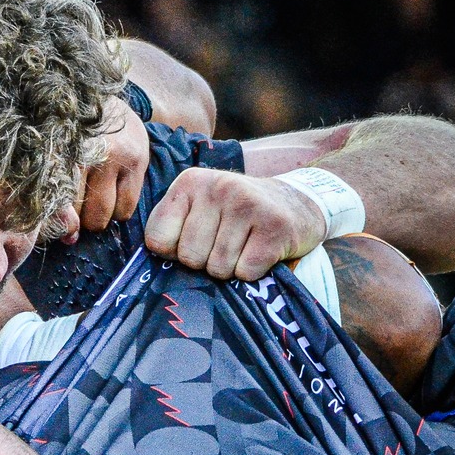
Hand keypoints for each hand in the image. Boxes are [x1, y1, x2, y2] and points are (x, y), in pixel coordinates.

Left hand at [50, 98, 150, 243]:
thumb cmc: (73, 138)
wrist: (106, 104)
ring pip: (103, 214)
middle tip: (78, 210)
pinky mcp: (138, 160)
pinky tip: (113, 196)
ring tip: (95, 203)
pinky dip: (118, 212)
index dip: (54, 221)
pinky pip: (126, 208)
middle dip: (77, 221)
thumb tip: (68, 238)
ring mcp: (115, 155)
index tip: (59, 230)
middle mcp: (87, 152)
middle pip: (78, 212)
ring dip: (97, 219)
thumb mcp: (56, 156)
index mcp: (58, 150)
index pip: (54, 198)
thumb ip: (55, 194)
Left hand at [144, 169, 327, 280]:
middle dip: (205, 262)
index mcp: (189, 183)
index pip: (157, 240)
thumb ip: (171, 229)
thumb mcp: (198, 209)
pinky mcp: (275, 225)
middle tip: (226, 243)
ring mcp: (248, 204)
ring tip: (244, 246)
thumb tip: (155, 268)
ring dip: (230, 268)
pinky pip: (245, 271)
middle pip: (189, 257)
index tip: (194, 241)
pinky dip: (252, 271)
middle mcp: (217, 187)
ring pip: (218, 267)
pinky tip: (261, 251)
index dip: (174, 252)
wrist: (298, 203)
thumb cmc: (236, 216)